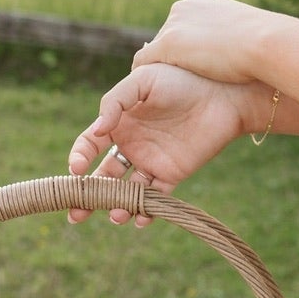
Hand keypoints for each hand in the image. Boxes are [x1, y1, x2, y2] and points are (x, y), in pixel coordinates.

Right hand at [66, 63, 249, 224]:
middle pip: (102, 176)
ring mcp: (150, 161)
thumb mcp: (143, 81)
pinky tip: (140, 217)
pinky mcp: (172, 173)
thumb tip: (97, 129)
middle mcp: (131, 145)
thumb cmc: (181, 80)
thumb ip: (116, 101)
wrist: (223, 94)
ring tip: (117, 215)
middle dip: (88, 197)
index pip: (89, 144)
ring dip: (118, 206)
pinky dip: (146, 211)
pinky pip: (155, 197)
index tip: (77, 170)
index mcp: (119, 123)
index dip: (79, 157)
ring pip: (126, 191)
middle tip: (75, 215)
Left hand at [133, 0, 278, 86]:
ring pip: (156, 50)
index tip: (195, 64)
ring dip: (162, 67)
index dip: (186, 46)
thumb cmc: (264, 41)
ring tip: (169, 89)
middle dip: (173, 57)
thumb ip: (228, 34)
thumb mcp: (245, 31)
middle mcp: (182, 6)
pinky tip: (151, 91)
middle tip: (181, 81)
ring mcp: (172, 25)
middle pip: (166, 36)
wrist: (265, 43)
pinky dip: (144, 74)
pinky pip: (144, 61)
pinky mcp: (166, 45)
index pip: (181, 24)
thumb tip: (231, 46)